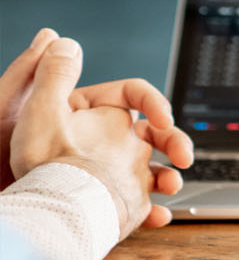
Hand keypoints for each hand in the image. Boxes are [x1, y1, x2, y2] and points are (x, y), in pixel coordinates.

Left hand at [8, 37, 192, 234]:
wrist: (38, 216)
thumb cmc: (34, 165)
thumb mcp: (38, 111)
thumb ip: (55, 74)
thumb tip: (65, 43)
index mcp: (90, 115)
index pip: (132, 96)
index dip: (153, 102)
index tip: (163, 119)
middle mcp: (106, 142)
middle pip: (153, 132)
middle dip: (175, 141)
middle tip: (183, 156)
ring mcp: (114, 172)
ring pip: (155, 167)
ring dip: (170, 175)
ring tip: (171, 185)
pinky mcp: (116, 202)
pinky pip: (143, 203)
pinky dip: (154, 210)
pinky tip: (158, 214)